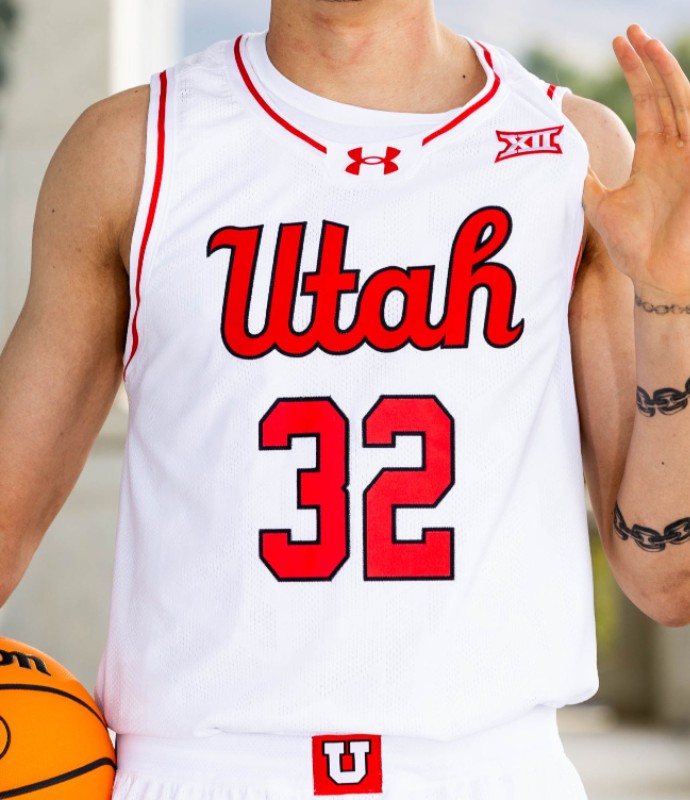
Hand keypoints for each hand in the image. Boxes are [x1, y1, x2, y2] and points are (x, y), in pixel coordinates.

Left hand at [584, 25, 689, 300]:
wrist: (656, 276)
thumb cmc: (633, 246)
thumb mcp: (600, 205)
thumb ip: (587, 180)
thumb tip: (563, 162)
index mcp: (654, 155)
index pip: (647, 101)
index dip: (634, 72)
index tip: (617, 45)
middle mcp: (675, 149)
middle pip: (664, 92)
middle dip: (647, 61)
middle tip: (628, 31)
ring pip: (683, 100)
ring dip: (665, 71)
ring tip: (645, 43)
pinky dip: (688, 101)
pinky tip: (676, 80)